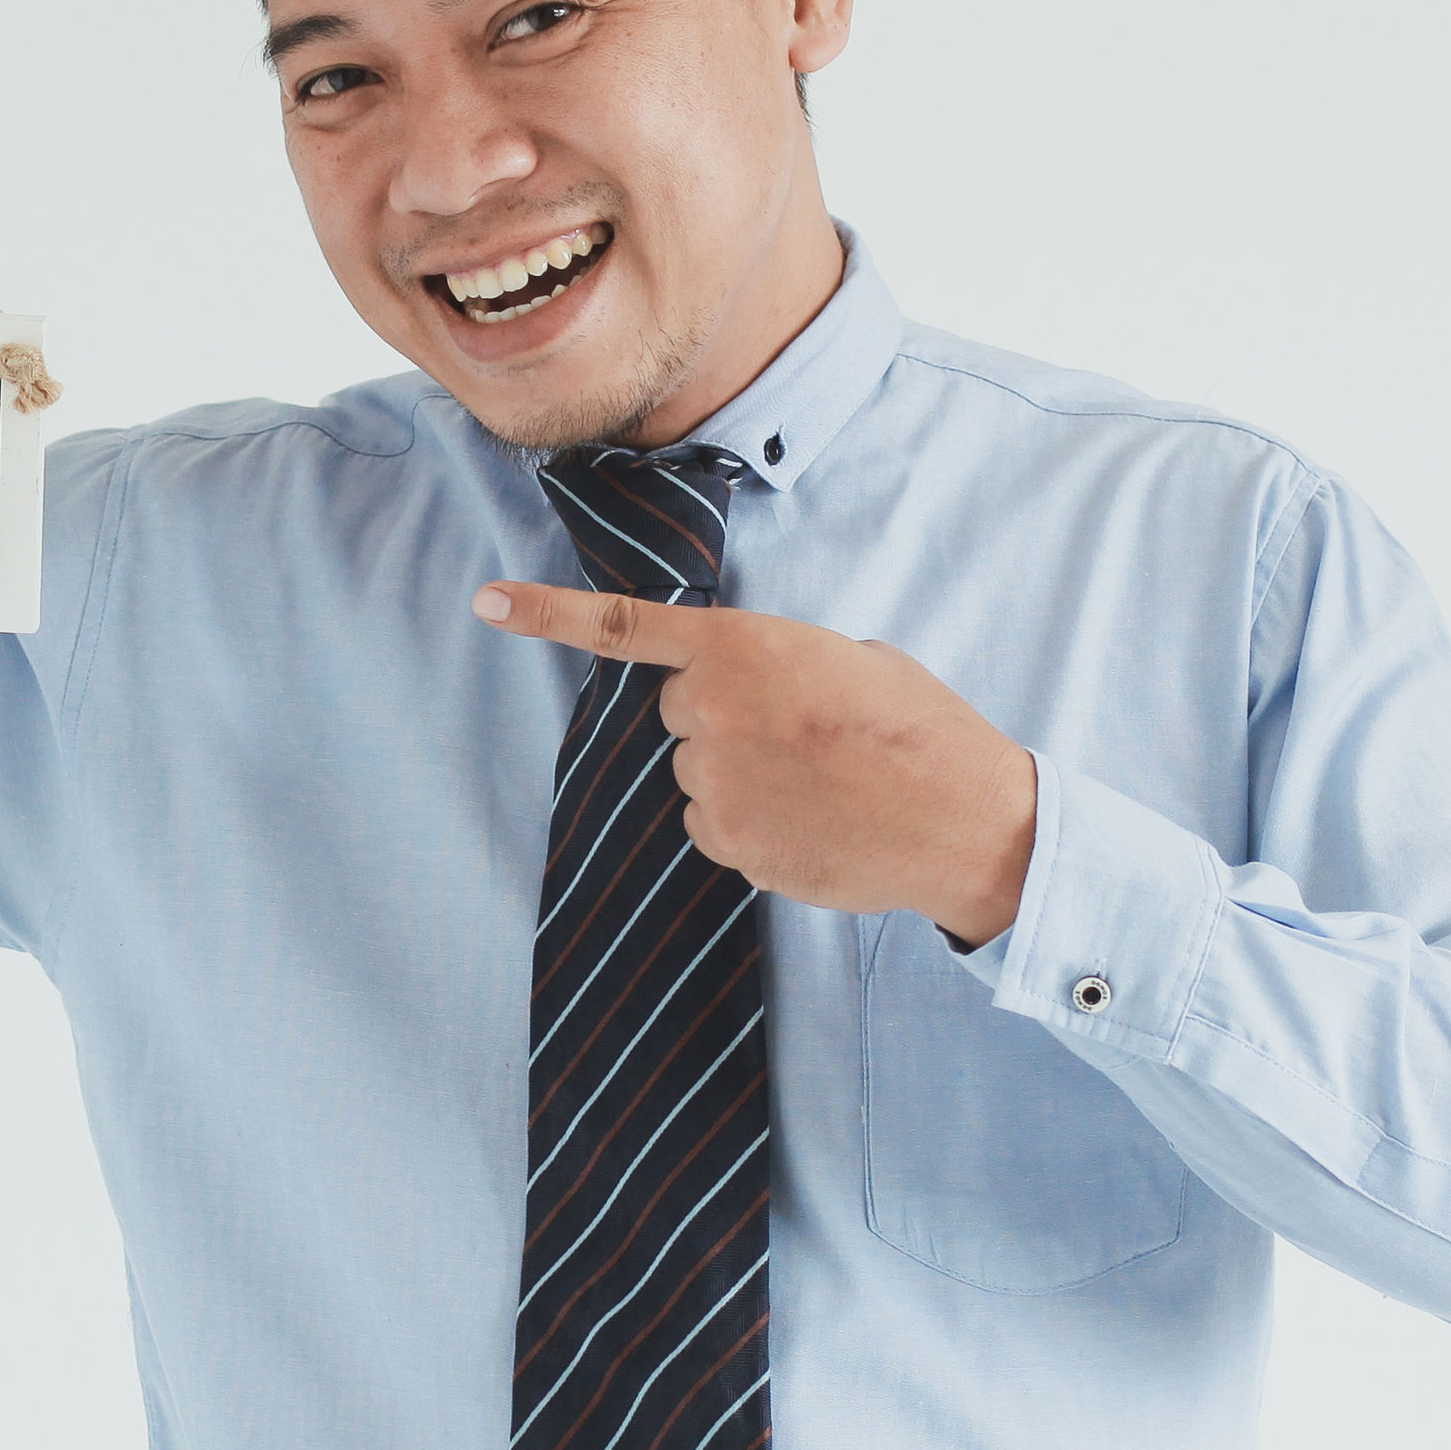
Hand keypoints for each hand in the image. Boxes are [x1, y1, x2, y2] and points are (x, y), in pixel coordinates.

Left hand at [477, 582, 1041, 944]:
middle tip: (804, 731)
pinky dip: (753, 825)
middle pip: (680, 711)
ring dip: (743, 773)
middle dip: (726, 716)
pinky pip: (715, 827)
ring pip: (699, 773)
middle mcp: (713, 712)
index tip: (487, 603)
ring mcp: (715, 784)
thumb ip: (775, 665)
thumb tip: (752, 698)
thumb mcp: (848, 659)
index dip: (548, 615)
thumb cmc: (919, 729)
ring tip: (821, 780)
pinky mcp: (728, 846)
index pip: (623, 629)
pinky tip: (813, 821)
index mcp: (743, 647)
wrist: (963, 818)